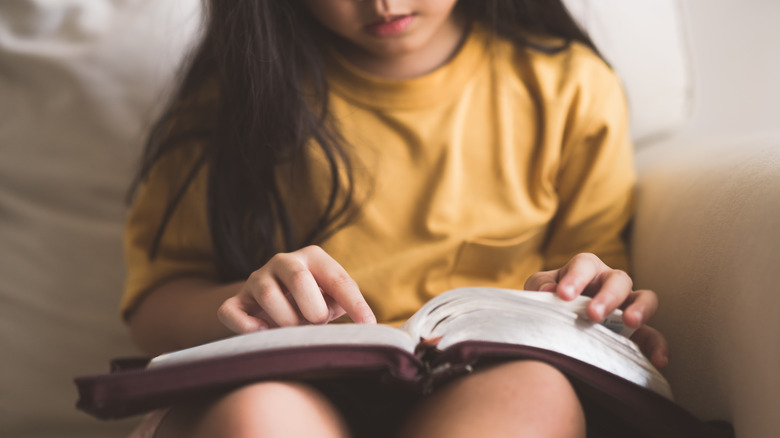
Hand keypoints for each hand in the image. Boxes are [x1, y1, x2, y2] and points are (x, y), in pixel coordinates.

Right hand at [218, 245, 375, 332]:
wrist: (268, 300)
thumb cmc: (311, 300)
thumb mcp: (331, 298)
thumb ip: (345, 304)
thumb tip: (366, 325)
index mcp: (312, 257)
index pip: (337, 278)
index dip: (354, 303)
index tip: (368, 325)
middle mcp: (283, 261)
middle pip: (298, 279)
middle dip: (312, 309)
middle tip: (316, 324)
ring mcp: (256, 279)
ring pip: (267, 294)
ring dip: (285, 321)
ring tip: (294, 331)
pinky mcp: (235, 300)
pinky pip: (231, 311)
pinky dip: (247, 327)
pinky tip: (264, 333)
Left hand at [524, 253, 668, 368]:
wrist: (554, 320)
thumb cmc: (549, 296)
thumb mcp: (539, 287)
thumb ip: (540, 285)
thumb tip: (547, 290)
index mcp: (586, 268)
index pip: (584, 265)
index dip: (576, 278)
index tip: (563, 295)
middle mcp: (610, 282)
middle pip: (619, 279)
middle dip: (608, 296)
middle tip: (593, 314)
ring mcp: (626, 305)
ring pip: (645, 298)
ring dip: (641, 309)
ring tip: (631, 323)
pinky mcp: (636, 331)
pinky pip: (653, 336)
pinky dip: (658, 347)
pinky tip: (658, 361)